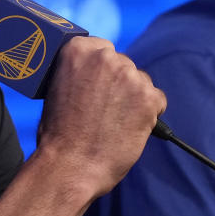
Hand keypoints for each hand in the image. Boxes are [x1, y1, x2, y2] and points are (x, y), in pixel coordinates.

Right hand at [36, 37, 166, 197]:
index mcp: (78, 50)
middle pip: (123, 64)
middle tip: (106, 110)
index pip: (101, 48)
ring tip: (115, 123)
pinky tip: (131, 129)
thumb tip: (97, 74)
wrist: (70, 167)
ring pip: (141, 81)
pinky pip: (157, 100)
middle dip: (118, 84)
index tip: (99, 83)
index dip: (102, 69)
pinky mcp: (149, 97)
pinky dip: (149, 114)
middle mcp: (105, 57)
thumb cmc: (59, 135)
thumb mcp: (57, 89)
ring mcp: (129, 76)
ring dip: (134, 98)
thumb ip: (79, 73)